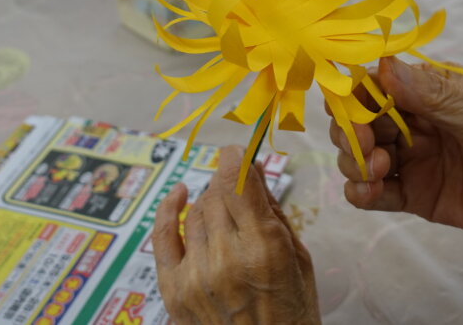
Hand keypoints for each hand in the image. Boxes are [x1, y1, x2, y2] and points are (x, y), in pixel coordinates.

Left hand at [153, 146, 320, 323]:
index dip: (237, 157)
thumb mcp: (299, 259)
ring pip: (195, 210)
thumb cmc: (293, 314)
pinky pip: (163, 235)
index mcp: (265, 247)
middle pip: (216, 192)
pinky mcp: (173, 289)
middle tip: (241, 192)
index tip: (240, 152)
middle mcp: (227, 257)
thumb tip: (254, 169)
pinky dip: (169, 209)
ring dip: (211, 203)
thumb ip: (274, 212)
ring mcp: (195, 274)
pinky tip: (178, 194)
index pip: (238, 179)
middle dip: (229, 185)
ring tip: (228, 217)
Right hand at [331, 57, 462, 253]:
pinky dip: (361, 192)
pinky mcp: (420, 197)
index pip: (377, 83)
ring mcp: (417, 161)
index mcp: (433, 92)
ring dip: (356, 161)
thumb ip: (431, 94)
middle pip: (361, 120)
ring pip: (362, 155)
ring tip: (379, 170)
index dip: (355, 92)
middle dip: (351, 129)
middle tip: (365, 144)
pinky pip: (377, 193)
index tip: (347, 105)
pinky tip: (368, 191)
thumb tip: (379, 65)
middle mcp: (418, 123)